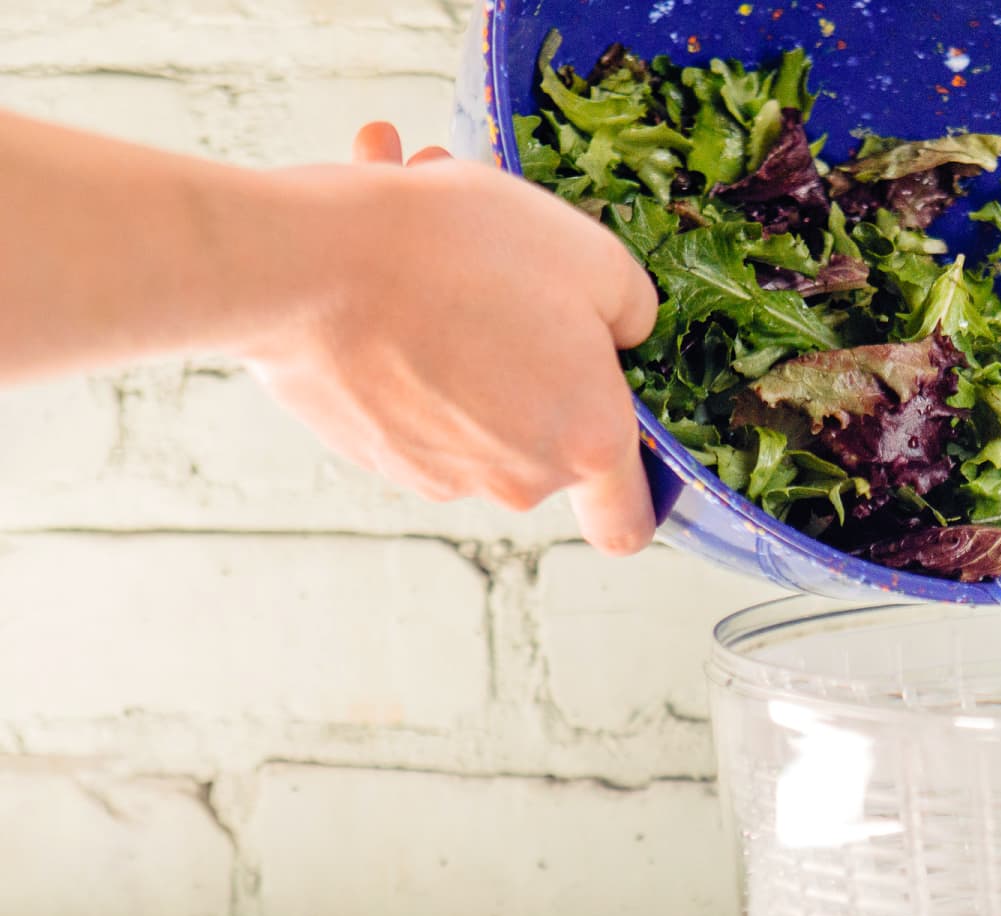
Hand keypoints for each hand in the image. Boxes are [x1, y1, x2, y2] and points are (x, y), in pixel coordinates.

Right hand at [242, 123, 660, 554]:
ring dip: (468, 333)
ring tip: (435, 251)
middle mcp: (517, 478)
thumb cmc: (455, 252)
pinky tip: (385, 269)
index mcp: (585, 442)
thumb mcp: (588, 253)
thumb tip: (621, 334)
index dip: (637, 492)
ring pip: (477, 404)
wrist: (307, 266)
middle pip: (548, 436)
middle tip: (506, 273)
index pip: (626, 522)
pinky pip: (416, 398)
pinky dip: (411, 344)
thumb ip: (630, 309)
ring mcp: (444, 475)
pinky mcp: (379, 455)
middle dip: (535, 356)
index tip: (620, 445)